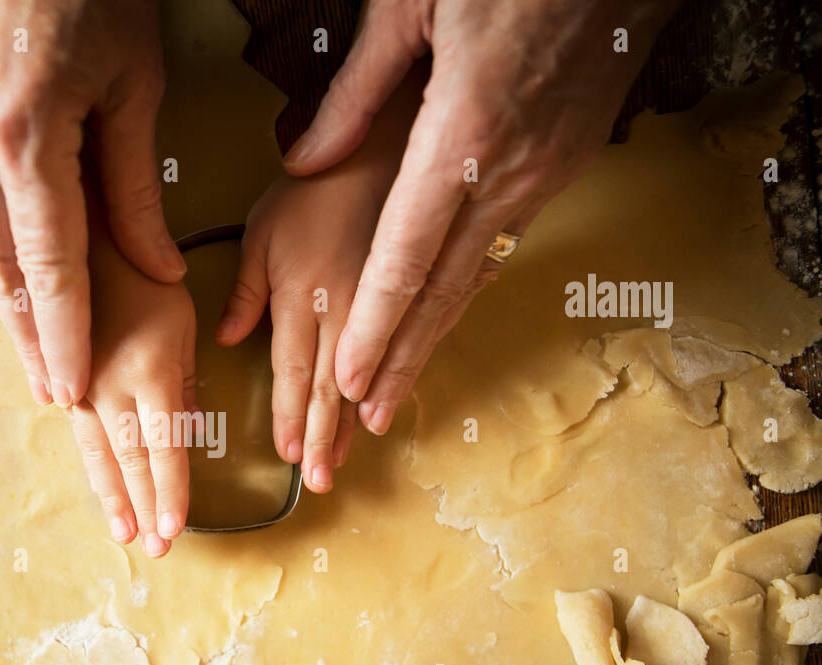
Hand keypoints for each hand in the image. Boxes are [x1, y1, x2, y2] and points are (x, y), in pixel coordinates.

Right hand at [0, 0, 184, 407]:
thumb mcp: (134, 84)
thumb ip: (137, 187)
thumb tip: (158, 270)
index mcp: (26, 131)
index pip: (50, 262)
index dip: (64, 333)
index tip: (71, 390)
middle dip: (25, 333)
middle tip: (46, 391)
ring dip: (2, 288)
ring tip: (29, 343)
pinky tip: (6, 262)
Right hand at [68, 181, 196, 557]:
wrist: (76, 238)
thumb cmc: (142, 274)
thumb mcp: (180, 320)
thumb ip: (184, 379)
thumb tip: (187, 433)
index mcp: (149, 369)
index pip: (165, 446)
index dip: (170, 491)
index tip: (176, 528)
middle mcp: (109, 386)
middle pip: (130, 461)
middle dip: (145, 508)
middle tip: (156, 550)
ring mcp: (79, 387)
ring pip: (98, 455)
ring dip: (114, 498)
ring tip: (125, 536)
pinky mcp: (61, 381)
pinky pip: (78, 434)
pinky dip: (92, 467)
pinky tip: (97, 492)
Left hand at [218, 72, 422, 491]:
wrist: (390, 145)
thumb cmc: (317, 184)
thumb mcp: (262, 229)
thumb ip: (247, 291)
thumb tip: (226, 339)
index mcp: (304, 297)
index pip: (291, 373)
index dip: (287, 418)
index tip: (286, 456)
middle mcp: (346, 311)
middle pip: (330, 389)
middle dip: (322, 439)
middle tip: (319, 481)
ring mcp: (385, 307)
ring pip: (369, 377)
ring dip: (355, 423)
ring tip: (348, 460)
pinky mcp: (415, 297)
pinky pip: (406, 352)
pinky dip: (395, 386)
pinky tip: (388, 409)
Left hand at [283, 0, 679, 434]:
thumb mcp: (413, 5)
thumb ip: (355, 90)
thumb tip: (305, 156)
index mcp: (465, 134)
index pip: (407, 256)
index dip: (375, 325)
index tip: (346, 380)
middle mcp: (511, 169)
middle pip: (443, 289)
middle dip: (401, 360)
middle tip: (366, 419)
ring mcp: (546, 171)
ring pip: (478, 274)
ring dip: (434, 335)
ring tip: (398, 389)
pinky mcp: (565, 162)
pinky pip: (505, 243)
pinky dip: (468, 289)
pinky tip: (444, 316)